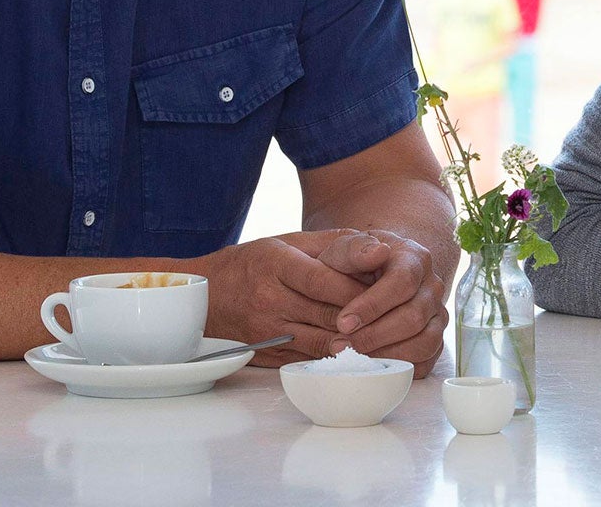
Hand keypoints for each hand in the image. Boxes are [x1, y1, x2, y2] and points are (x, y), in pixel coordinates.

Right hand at [195, 232, 371, 366]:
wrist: (206, 298)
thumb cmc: (254, 264)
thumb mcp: (288, 241)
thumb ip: (334, 244)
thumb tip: (378, 249)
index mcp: (275, 264)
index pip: (322, 280)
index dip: (355, 289)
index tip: (383, 289)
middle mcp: (269, 299)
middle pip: (326, 313)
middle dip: (362, 316)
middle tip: (394, 316)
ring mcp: (267, 332)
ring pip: (320, 342)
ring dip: (353, 343)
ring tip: (382, 339)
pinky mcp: (268, 355)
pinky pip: (308, 360)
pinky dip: (334, 358)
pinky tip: (356, 354)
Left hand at [315, 229, 449, 375]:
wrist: (363, 278)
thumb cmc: (352, 265)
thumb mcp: (343, 250)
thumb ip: (354, 248)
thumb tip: (378, 252)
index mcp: (414, 258)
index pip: (402, 282)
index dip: (373, 305)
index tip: (342, 322)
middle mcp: (432, 286)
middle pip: (414, 316)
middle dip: (375, 335)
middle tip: (341, 345)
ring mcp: (436, 315)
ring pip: (425, 343)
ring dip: (387, 354)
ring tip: (354, 358)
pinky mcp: (434, 340)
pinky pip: (425, 362)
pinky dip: (398, 368)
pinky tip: (370, 366)